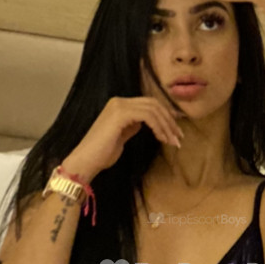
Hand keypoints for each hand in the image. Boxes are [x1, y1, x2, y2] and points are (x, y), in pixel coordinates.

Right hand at [66, 96, 184, 179]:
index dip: (166, 115)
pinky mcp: (120, 114)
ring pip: (153, 109)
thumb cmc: (102, 154)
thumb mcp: (122, 136)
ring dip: (167, 125)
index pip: (149, 104)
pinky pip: (148, 116)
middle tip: (179, 137)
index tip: (176, 130)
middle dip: (169, 120)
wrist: (86, 161)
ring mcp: (119, 106)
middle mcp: (119, 102)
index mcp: (120, 105)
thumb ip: (133, 126)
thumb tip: (150, 123)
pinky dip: (158, 126)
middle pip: (154, 104)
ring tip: (173, 141)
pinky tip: (162, 138)